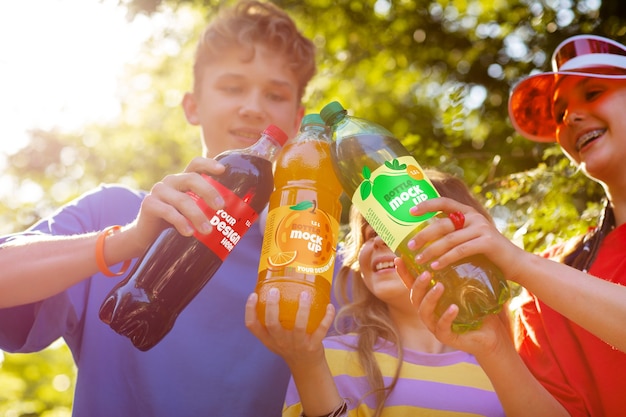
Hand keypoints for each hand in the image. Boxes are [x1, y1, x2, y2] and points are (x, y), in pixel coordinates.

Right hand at [131, 156, 226, 250]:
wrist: (147, 236)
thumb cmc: (174, 223)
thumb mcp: (191, 212)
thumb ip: (205, 209)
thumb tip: (237, 219)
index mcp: (182, 180)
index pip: (195, 165)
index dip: (209, 164)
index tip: (223, 170)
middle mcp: (170, 182)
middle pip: (192, 179)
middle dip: (209, 192)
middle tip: (221, 207)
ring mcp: (158, 191)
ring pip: (182, 199)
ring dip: (198, 215)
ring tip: (208, 231)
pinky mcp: (149, 204)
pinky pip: (168, 211)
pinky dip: (181, 222)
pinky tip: (189, 233)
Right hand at [245, 288, 333, 368]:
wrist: (306, 367)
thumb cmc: (290, 345)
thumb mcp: (276, 337)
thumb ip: (275, 320)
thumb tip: (278, 287)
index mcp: (269, 338)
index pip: (252, 326)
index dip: (250, 310)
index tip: (253, 295)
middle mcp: (280, 342)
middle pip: (272, 324)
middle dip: (272, 306)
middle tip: (274, 291)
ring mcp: (297, 344)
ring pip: (298, 326)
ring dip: (302, 309)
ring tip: (305, 294)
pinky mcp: (313, 346)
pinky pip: (321, 330)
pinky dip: (326, 317)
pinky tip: (329, 306)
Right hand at [406, 268, 509, 358]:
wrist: (493, 335)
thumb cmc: (479, 309)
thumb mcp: (468, 288)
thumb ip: (459, 272)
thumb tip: (460, 245)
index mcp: (430, 299)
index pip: (412, 284)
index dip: (404, 273)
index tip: (398, 259)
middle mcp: (429, 312)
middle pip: (414, 297)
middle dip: (418, 284)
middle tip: (427, 272)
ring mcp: (436, 326)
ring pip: (424, 312)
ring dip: (430, 298)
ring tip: (440, 286)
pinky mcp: (447, 337)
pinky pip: (442, 327)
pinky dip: (446, 317)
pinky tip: (454, 308)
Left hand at [407, 197, 526, 283]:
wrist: (515, 263)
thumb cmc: (486, 253)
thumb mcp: (468, 239)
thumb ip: (452, 234)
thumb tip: (423, 237)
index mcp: (468, 212)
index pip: (444, 202)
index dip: (426, 205)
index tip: (410, 212)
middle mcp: (474, 217)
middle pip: (442, 224)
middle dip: (423, 235)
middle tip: (409, 246)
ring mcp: (482, 228)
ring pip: (449, 239)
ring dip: (431, 251)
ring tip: (419, 261)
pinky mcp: (487, 242)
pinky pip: (461, 250)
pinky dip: (446, 259)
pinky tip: (435, 267)